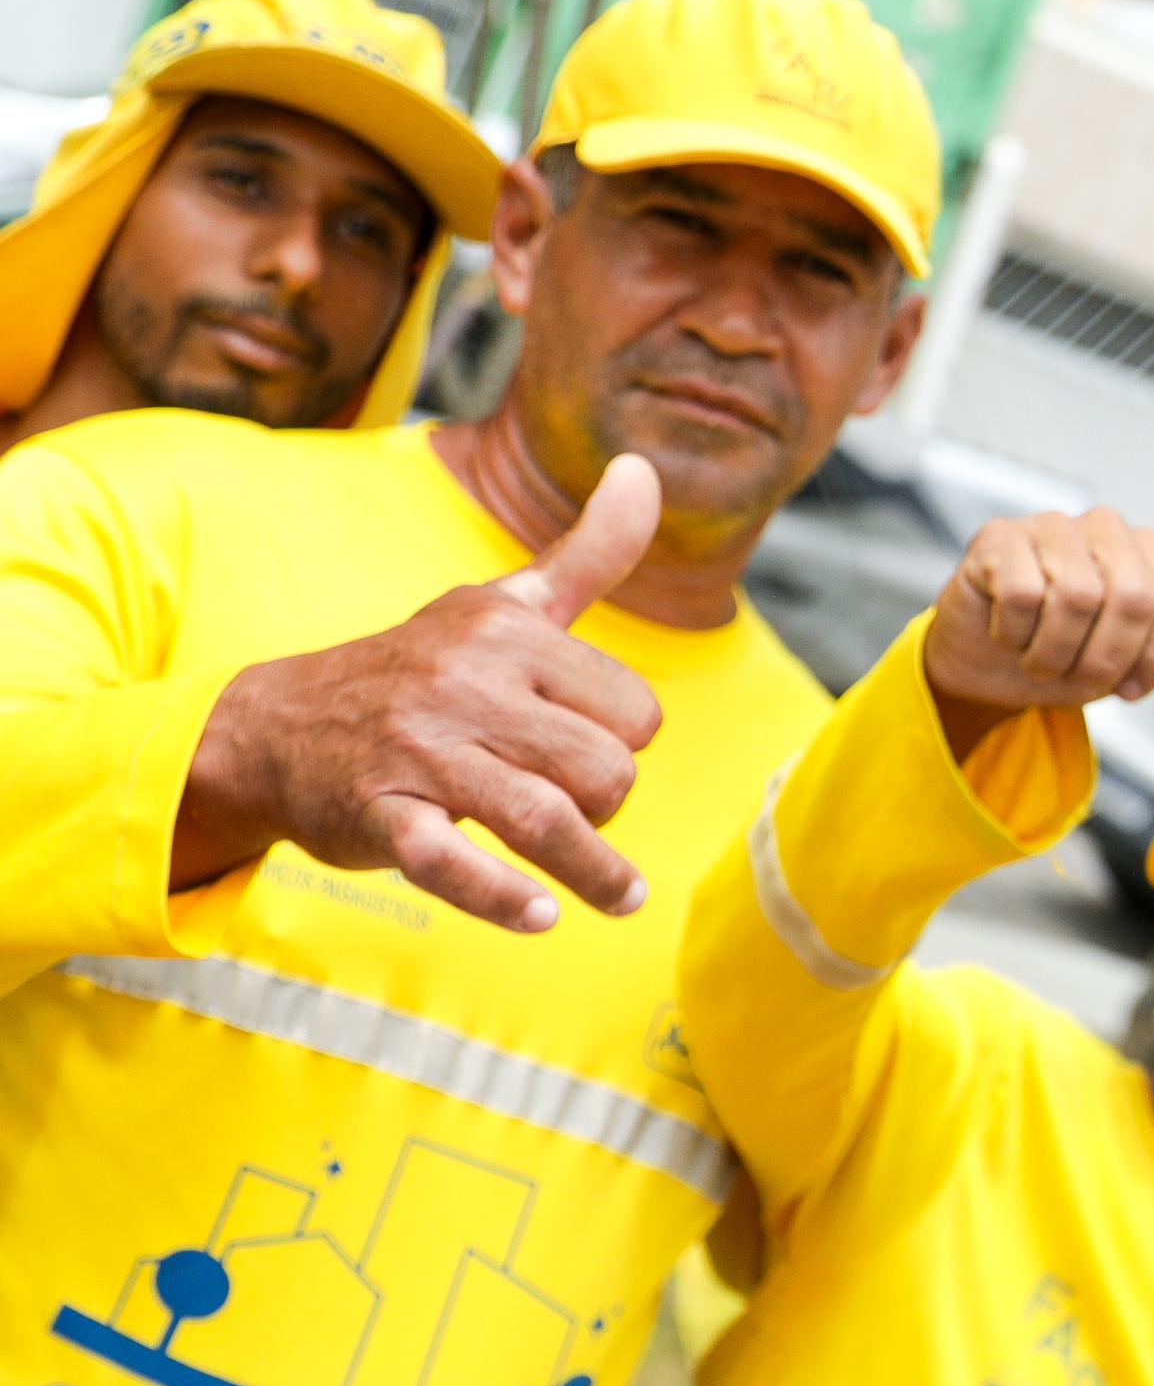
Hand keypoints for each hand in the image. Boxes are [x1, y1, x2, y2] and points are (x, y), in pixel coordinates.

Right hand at [178, 452, 667, 933]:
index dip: (622, 743)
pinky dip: (501, 896)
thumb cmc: (421, 669)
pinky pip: (450, 863)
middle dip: (607, 804)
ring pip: (545, 819)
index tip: (581, 746)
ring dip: (594, 871)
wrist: (276, 724)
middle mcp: (465, 683)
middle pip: (606, 772)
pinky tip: (539, 916)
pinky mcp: (378, 815)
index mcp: (507, 630)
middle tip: (573, 809)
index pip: (634, 713)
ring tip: (621, 897)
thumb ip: (588, 553)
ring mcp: (420, 752)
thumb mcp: (504, 603)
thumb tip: (645, 470)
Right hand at [920, 509, 1153, 755]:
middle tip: (1076, 672)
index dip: (1153, 660)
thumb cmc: (1077, 649)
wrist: (995, 668)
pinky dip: (1015, 634)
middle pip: (1132, 602)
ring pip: (1075, 598)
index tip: (1129, 682)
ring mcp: (1050, 527)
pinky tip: (1008, 631)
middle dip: (1103, 660)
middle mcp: (1105, 527)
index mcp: (1150, 550)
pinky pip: (1022, 595)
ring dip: (1055, 653)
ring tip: (1041, 654)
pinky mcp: (998, 537)